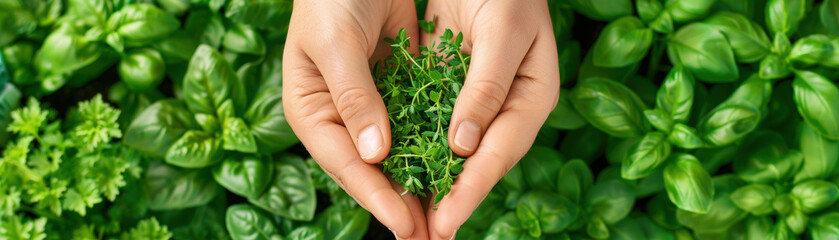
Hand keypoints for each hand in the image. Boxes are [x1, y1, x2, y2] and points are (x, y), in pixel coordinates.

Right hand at [282, 1, 428, 238]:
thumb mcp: (335, 44)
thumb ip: (355, 97)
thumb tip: (377, 153)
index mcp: (312, 111)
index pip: (346, 163)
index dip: (375, 197)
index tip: (405, 226)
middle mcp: (340, 116)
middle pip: (373, 169)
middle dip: (401, 203)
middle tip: (430, 237)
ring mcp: (370, 105)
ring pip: (398, 153)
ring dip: (421, 182)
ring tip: (446, 215)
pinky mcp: (396, 88)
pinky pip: (417, 123)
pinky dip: (433, 145)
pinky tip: (455, 168)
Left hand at [421, 1, 559, 238]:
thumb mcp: (504, 31)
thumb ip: (486, 87)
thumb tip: (463, 145)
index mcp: (532, 96)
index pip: (499, 152)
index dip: (471, 189)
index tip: (444, 220)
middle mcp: (507, 105)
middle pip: (476, 161)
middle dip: (450, 199)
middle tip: (424, 237)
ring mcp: (479, 97)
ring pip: (453, 149)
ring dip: (431, 182)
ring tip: (408, 218)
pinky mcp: (452, 83)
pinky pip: (434, 123)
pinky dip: (416, 146)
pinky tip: (395, 169)